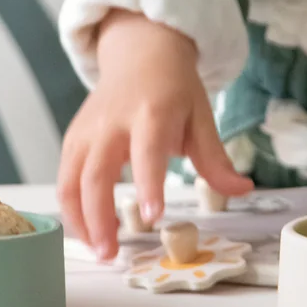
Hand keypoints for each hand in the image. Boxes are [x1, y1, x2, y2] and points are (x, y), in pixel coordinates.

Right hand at [57, 10, 251, 260]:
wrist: (139, 53)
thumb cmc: (173, 88)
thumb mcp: (201, 116)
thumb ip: (216, 159)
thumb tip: (242, 189)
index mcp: (150, 114)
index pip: (147, 152)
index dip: (149, 184)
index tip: (152, 215)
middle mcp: (111, 124)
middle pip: (96, 175)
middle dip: (100, 218)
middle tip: (113, 254)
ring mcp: (86, 132)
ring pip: (71, 182)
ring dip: (80, 221)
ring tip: (99, 251)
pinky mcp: (72, 140)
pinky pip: (65, 180)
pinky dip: (72, 210)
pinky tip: (90, 232)